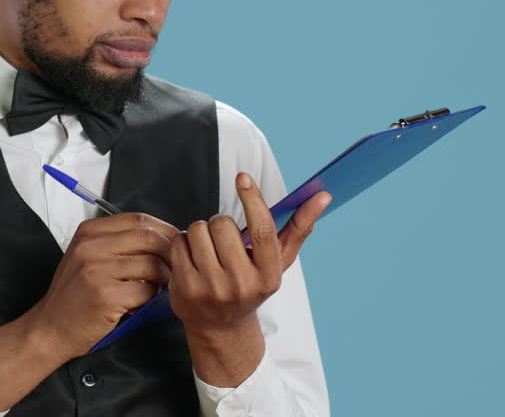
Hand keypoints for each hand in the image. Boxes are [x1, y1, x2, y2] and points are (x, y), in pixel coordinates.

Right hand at [25, 212, 177, 360]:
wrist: (51, 327)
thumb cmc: (73, 295)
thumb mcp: (86, 257)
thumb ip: (116, 243)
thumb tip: (160, 239)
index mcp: (89, 232)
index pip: (138, 219)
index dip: (163, 229)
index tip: (175, 241)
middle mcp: (91, 246)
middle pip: (149, 238)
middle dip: (171, 253)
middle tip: (177, 266)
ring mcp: (97, 269)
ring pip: (152, 264)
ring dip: (163, 278)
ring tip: (158, 287)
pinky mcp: (105, 294)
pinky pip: (145, 291)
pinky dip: (151, 298)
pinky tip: (143, 302)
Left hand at [169, 172, 329, 334]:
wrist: (221, 326)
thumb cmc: (253, 283)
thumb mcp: (278, 261)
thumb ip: (300, 226)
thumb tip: (324, 196)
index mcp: (269, 275)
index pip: (262, 230)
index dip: (253, 200)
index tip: (243, 178)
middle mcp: (242, 284)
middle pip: (223, 224)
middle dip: (220, 223)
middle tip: (224, 240)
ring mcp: (212, 289)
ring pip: (198, 230)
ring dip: (200, 232)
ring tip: (209, 251)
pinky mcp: (186, 289)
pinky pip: (179, 242)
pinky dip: (184, 243)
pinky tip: (193, 259)